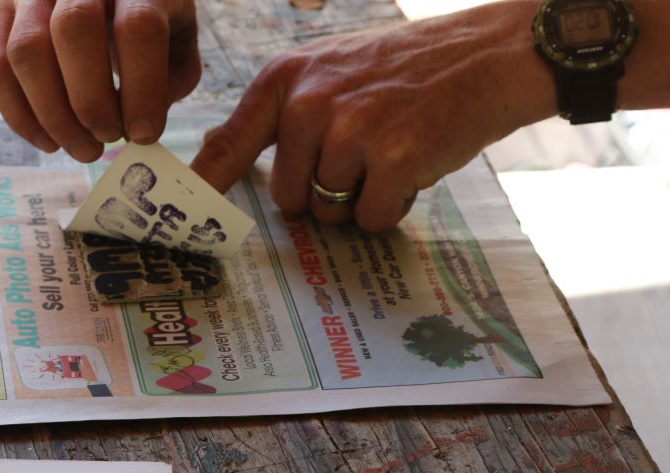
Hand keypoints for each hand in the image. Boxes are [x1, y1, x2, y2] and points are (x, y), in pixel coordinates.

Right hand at [0, 0, 201, 162]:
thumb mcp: (178, 41)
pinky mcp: (2, 11)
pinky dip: (20, 115)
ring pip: (26, 50)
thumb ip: (170, 78)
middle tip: (108, 138)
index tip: (145, 133)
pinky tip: (50, 142)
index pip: (137, 26)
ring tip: (84, 148)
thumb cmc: (151, 20)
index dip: (142, 89)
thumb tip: (138, 126)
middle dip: (91, 100)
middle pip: (74, 30)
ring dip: (54, 115)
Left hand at [190, 1, 553, 230]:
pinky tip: (413, 165)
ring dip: (360, 198)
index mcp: (285, 80)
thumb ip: (277, 114)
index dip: (205, 188)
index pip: (228, 145)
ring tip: (391, 151)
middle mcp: (309, 103)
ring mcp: (350, 130)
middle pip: (288, 196)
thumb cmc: (402, 70)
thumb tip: (215, 158)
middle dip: (321, 192)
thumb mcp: (327, 71)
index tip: (184, 219)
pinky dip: (393, 206)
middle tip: (361, 155)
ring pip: (329, 211)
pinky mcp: (393, 159)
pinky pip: (371, 218)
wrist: (486, 55)